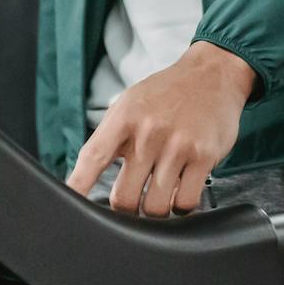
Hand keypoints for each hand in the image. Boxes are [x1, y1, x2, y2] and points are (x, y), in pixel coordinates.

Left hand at [67, 43, 256, 217]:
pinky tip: (179, 194)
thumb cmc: (166, 95)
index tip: (71, 208)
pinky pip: (186, 202)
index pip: (93, 158)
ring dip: (154, 210)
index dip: (78, 186)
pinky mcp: (204, 157)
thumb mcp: (130, 104)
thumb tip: (84, 180)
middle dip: (126, 208)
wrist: (212, 74)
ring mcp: (178, 146)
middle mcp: (149, 132)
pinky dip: (180, 207)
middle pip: (124, 197)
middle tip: (132, 202)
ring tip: (158, 197)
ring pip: (156, 207)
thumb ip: (109, 139)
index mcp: (125, 117)